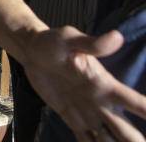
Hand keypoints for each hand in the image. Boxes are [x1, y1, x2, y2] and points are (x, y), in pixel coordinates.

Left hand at [22, 27, 145, 140]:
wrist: (33, 51)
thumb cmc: (53, 42)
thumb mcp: (70, 39)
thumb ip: (92, 44)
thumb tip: (117, 37)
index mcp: (105, 85)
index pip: (134, 102)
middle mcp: (101, 103)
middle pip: (126, 131)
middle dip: (135, 141)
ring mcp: (88, 113)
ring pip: (109, 139)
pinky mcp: (72, 119)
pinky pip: (86, 139)